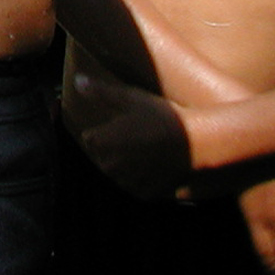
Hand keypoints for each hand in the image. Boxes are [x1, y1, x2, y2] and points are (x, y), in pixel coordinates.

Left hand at [66, 67, 194, 199]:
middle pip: (101, 158)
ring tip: (142, 152)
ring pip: (116, 174)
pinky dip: (139, 179)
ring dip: (123, 166)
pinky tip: (151, 167)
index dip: (102, 131)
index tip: (116, 125)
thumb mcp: (130, 98)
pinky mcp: (145, 193)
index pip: (90, 139)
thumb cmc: (161, 117)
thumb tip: (78, 81)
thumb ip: (101, 92)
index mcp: (102, 142)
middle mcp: (110, 165)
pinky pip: (133, 187)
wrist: (196, 142)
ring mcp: (127, 182)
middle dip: (111, 149)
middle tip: (132, 138)